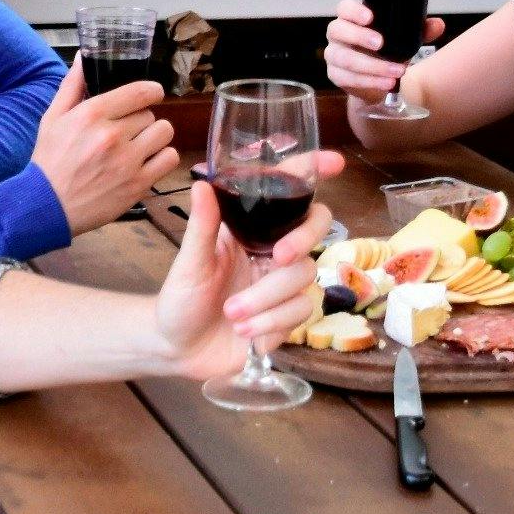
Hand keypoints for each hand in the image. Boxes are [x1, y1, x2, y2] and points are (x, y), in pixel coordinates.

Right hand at [31, 64, 180, 235]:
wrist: (48, 206)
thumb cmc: (50, 160)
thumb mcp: (53, 118)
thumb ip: (72, 86)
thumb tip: (84, 56)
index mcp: (93, 114)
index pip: (140, 91)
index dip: (152, 91)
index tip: (153, 94)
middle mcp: (113, 135)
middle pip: (150, 114)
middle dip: (141, 120)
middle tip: (127, 132)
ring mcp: (128, 161)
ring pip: (164, 133)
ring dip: (155, 137)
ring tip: (140, 145)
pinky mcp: (138, 184)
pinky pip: (169, 158)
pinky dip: (162, 158)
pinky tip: (147, 162)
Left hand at [153, 168, 340, 380]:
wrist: (178, 350)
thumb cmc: (180, 299)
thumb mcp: (189, 262)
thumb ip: (202, 226)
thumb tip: (201, 185)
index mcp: (251, 229)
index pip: (288, 193)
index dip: (314, 173)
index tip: (334, 163)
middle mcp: (273, 251)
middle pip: (316, 228)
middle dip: (302, 240)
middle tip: (277, 257)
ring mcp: (284, 284)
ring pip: (304, 276)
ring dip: (266, 298)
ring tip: (232, 314)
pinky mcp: (289, 316)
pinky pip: (300, 311)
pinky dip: (270, 323)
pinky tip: (244, 332)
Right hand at [323, 0, 441, 100]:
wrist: (379, 80)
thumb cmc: (388, 49)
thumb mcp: (404, 38)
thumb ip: (420, 29)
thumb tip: (438, 24)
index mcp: (351, 17)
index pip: (344, 8)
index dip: (353, 11)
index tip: (370, 17)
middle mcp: (337, 33)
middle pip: (337, 30)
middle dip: (359, 36)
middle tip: (381, 44)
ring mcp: (333, 55)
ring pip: (345, 58)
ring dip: (372, 65)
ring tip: (397, 71)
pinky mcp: (336, 75)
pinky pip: (348, 78)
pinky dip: (369, 81)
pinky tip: (386, 83)